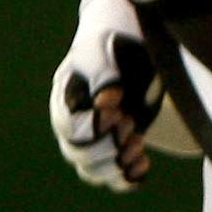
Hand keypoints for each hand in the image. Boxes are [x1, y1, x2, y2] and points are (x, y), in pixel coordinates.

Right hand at [52, 18, 164, 190]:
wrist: (140, 35)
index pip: (69, 126)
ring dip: (116, 164)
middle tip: (131, 122)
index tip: (119, 109)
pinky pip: (113, 176)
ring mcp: (95, 134)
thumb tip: (104, 102)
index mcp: (66, 94)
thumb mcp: (108, 47)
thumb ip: (103, 72)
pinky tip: (144, 163)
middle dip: (107, 146)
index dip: (93, 127)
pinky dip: (128, 177)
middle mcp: (75, 118)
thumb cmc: (120, 36)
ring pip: (90, 169)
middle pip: (76, 153)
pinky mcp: (117, 144)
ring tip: (138, 144)